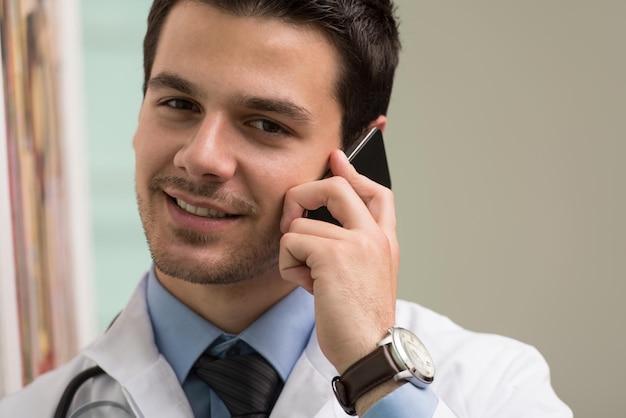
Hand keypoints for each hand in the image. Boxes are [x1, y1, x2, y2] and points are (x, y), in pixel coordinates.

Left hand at [279, 149, 398, 373]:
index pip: (376, 192)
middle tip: (292, 218)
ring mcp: (357, 242)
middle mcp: (375, 236)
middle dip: (302, 194)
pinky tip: (306, 286)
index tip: (335, 159)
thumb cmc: (361, 320)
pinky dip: (289, 265)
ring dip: (294, 253)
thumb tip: (314, 224)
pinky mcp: (333, 255)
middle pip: (335, 186)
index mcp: (385, 241)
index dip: (352, 172)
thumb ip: (349, 247)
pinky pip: (291, 241)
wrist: (369, 350)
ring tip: (310, 278)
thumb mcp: (364, 277)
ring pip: (300, 223)